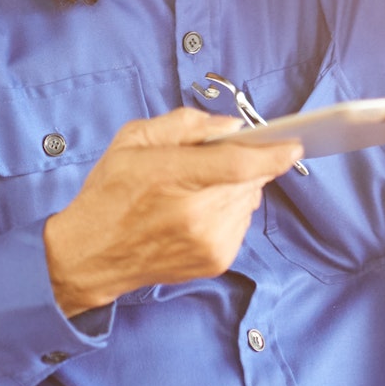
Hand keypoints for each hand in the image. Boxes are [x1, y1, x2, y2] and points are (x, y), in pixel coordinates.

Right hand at [42, 108, 302, 315]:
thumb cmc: (110, 193)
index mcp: (173, 176)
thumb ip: (184, 124)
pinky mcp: (217, 261)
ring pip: (250, 200)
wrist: (90, 255)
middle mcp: (197, 214)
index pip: (239, 163)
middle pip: (250, 179)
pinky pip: (242, 222)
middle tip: (210, 163)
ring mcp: (210, 242)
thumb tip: (229, 127)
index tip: (293, 144)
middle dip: (243, 164)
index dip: (272, 153)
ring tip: (196, 190)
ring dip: (235, 188)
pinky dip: (229, 210)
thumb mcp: (133, 140)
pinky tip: (197, 212)